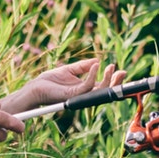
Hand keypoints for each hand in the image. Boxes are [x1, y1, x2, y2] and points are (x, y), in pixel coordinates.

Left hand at [0, 57, 127, 114]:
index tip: (120, 70)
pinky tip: (95, 66)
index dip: (113, 80)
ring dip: (107, 79)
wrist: (36, 86)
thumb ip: (83, 66)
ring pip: (99, 91)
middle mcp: (84, 95)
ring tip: (111, 67)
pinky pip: (86, 86)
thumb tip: (97, 61)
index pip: (103, 87)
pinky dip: (92, 76)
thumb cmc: (50, 80)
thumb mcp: (70, 70)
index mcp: (85, 89)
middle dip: (116, 83)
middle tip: (122, 72)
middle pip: (105, 92)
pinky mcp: (72, 95)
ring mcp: (79, 96)